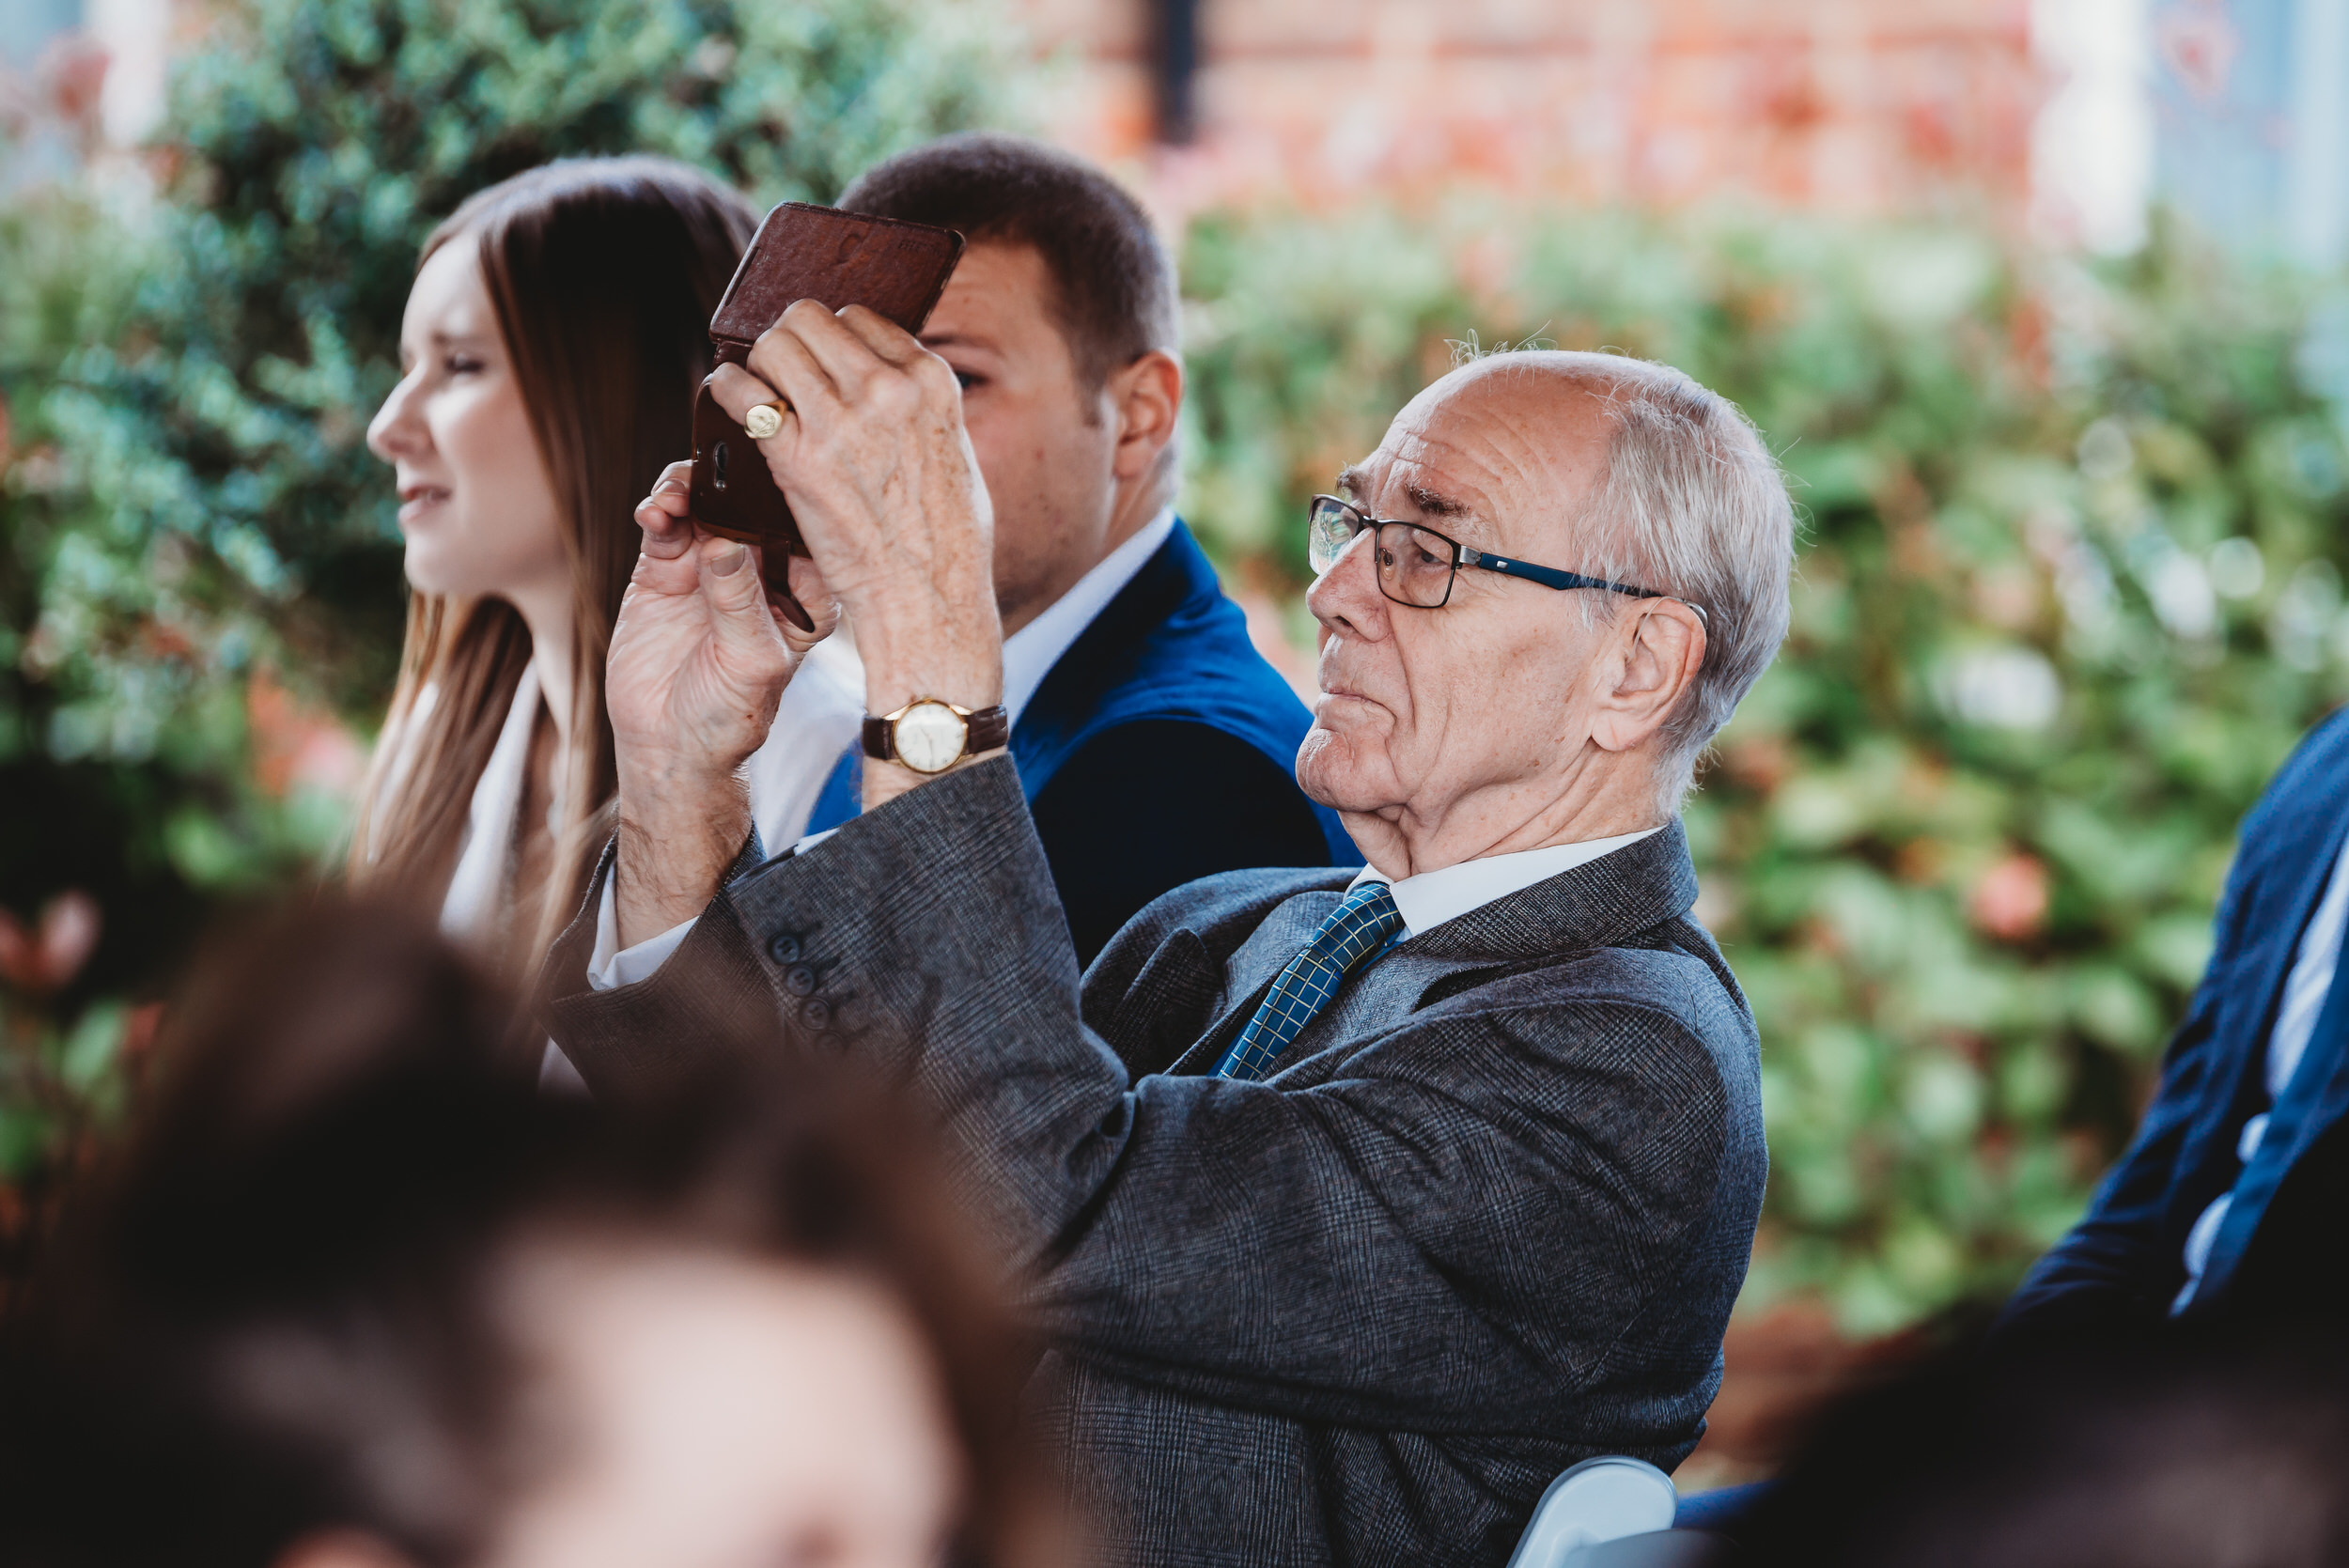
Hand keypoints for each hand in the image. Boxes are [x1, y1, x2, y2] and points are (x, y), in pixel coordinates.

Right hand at [608, 460, 838, 944]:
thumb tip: (726, 544)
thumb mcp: (751, 664)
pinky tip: (654, 514)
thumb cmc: (730, 717)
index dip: (798, 492)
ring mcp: (712, 564)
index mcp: (806, 592)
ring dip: (690, 489)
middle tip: (715, 463)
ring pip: (706, 503)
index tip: (779, 461)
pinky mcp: (666, 569)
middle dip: (735, 475)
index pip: (809, 528)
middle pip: (754, 502)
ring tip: (674, 499)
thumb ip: (740, 602)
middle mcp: (763, 570)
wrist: (669, 747)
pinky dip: (659, 510)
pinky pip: (665, 524)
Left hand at [707, 301, 1002, 751]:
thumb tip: (884, 380)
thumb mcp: (953, 451)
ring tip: (758, 391)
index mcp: (930, 381)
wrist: (929, 599)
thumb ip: (917, 407)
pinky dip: (728, 391)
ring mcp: (840, 421)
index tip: (822, 364)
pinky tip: (728, 402)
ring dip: (758, 365)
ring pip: (772, 344)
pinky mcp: (798, 457)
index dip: (833, 339)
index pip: (860, 318)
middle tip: (782, 375)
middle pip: (809, 319)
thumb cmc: (947, 539)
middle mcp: (887, 389)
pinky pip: (742, 393)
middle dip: (789, 342)